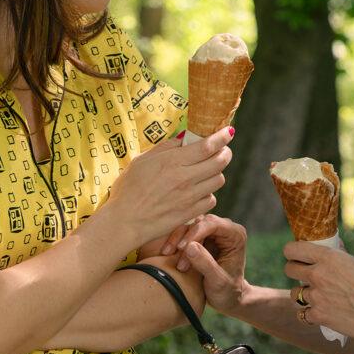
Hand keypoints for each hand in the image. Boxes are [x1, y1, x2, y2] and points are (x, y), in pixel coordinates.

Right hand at [101, 126, 233, 248]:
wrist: (124, 221)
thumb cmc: (128, 189)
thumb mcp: (141, 161)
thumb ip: (165, 147)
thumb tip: (184, 137)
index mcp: (172, 161)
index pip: (207, 146)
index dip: (222, 137)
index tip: (228, 132)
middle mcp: (185, 178)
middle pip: (219, 161)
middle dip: (225, 153)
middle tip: (222, 150)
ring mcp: (190, 197)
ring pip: (218, 180)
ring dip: (216, 173)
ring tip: (207, 171)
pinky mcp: (191, 213)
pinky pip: (211, 199)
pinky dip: (208, 193)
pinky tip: (198, 191)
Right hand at [164, 214, 248, 313]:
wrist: (226, 299)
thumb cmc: (227, 291)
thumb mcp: (217, 282)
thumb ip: (205, 264)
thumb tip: (189, 246)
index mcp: (235, 235)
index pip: (213, 224)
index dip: (195, 232)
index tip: (182, 248)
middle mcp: (224, 229)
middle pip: (199, 223)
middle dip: (185, 239)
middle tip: (179, 263)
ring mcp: (211, 232)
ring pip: (189, 226)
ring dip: (177, 241)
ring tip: (175, 263)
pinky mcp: (200, 237)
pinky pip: (184, 233)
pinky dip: (175, 242)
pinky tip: (168, 255)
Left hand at [282, 241, 353, 341]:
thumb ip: (344, 257)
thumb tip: (336, 249)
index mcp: (328, 257)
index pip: (293, 249)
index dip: (292, 252)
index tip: (296, 256)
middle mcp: (318, 275)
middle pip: (289, 270)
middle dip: (295, 271)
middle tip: (304, 275)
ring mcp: (316, 297)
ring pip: (294, 294)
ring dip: (303, 295)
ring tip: (315, 296)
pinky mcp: (319, 315)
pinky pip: (303, 314)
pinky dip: (310, 314)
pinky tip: (320, 312)